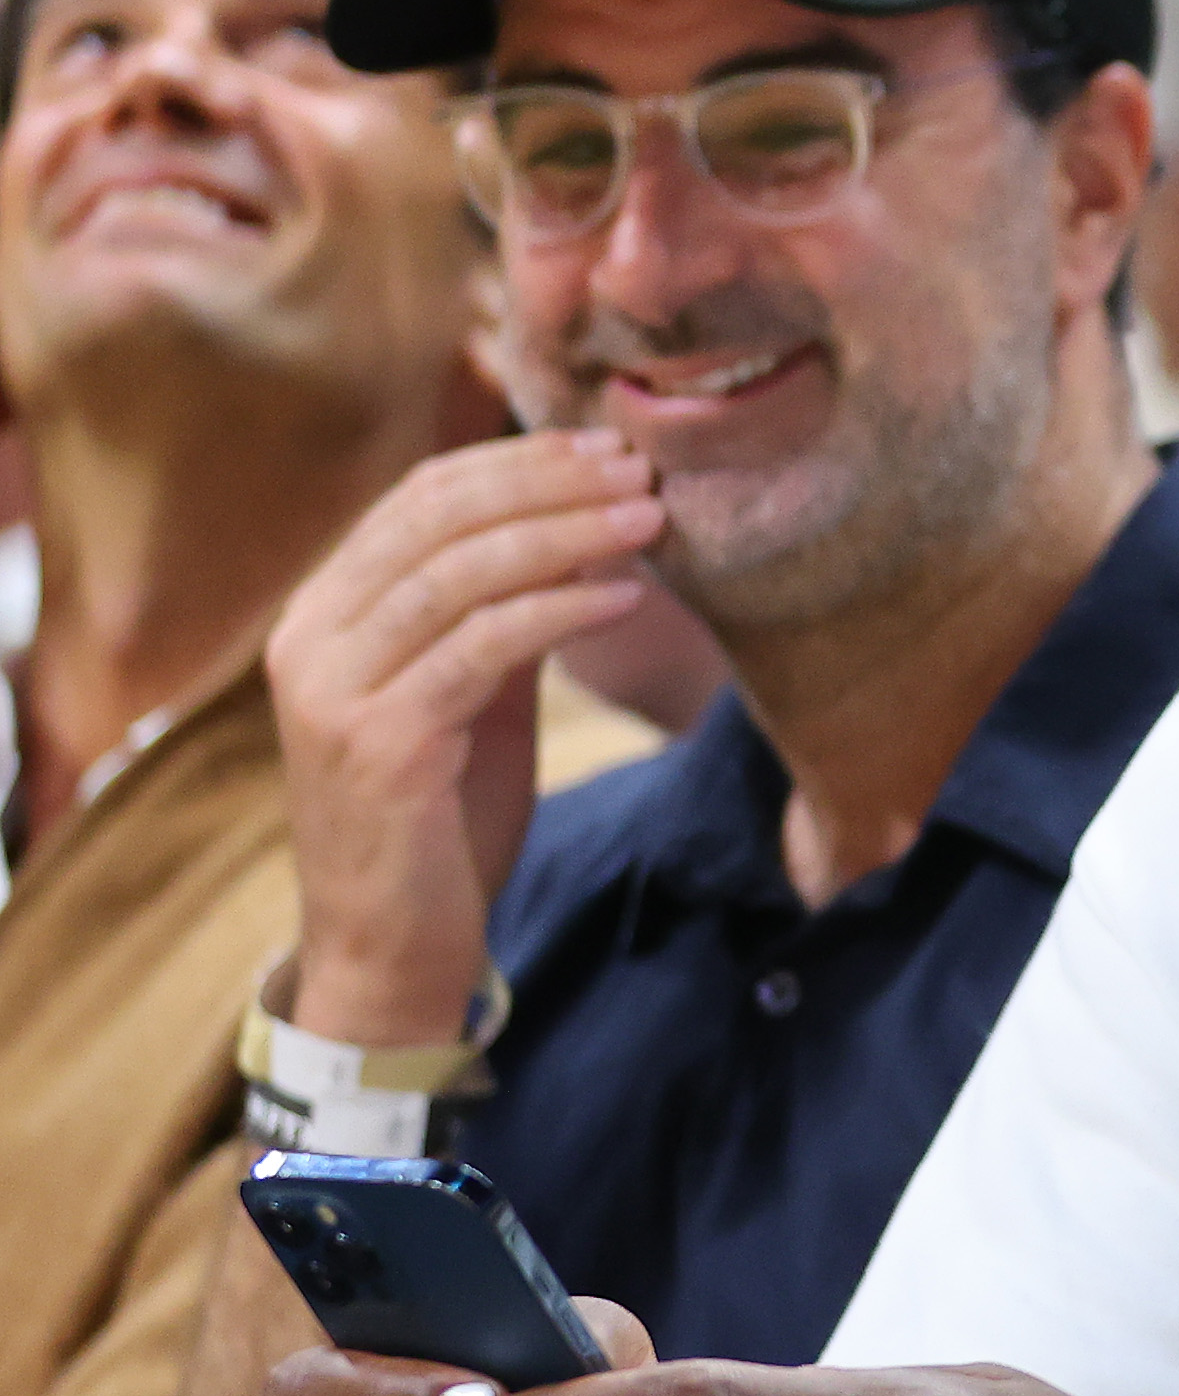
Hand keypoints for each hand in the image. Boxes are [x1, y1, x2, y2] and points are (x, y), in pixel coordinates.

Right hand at [269, 429, 659, 1043]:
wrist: (391, 948)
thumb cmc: (442, 822)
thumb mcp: (471, 699)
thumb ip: (501, 618)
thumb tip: (584, 531)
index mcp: (324, 613)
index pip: (421, 498)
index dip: (518, 462)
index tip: (607, 447)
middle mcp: (309, 637)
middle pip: (438, 520)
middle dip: (549, 483)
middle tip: (640, 468)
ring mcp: (331, 688)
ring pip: (457, 574)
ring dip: (567, 535)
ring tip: (652, 520)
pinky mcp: (375, 741)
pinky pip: (479, 649)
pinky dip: (558, 612)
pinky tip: (624, 599)